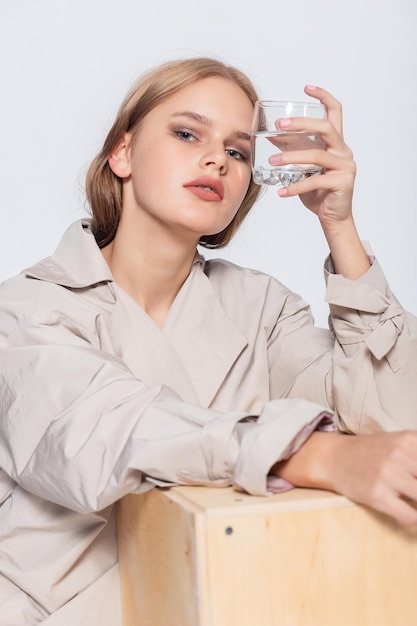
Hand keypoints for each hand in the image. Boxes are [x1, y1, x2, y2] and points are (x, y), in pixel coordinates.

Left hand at [270, 85, 355, 227]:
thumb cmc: (318, 191)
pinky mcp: (342, 183)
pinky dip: (295, 186)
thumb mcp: (303, 167)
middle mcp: (343, 151)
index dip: (323, 97)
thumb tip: (272, 135)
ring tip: (272, 162)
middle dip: (301, 124)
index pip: (335, 112)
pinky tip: (281, 191)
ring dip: (291, 158)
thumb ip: (293, 150)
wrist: (332, 217)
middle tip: (279, 125)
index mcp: (336, 143)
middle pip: (325, 128)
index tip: (306, 87)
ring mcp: (345, 166)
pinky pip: (315, 181)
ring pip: (317, 155)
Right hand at [274, 430, 416, 525]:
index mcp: (410, 439)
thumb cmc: (374, 453)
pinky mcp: (377, 495)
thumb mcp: (402, 443)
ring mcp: (388, 474)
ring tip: (411, 500)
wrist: (336, 458)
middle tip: (416, 491)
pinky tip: (411, 513)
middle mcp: (400, 454)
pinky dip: (416, 519)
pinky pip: (411, 516)